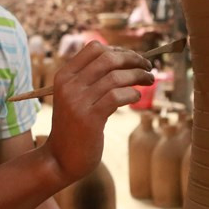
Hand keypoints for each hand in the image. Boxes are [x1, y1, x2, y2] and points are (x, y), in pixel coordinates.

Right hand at [44, 42, 153, 184]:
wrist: (59, 159)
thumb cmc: (73, 128)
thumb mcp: (73, 98)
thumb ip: (89, 80)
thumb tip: (122, 60)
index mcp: (64, 76)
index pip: (94, 48)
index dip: (118, 50)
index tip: (132, 58)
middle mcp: (69, 85)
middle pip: (108, 58)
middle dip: (133, 59)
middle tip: (148, 67)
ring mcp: (78, 102)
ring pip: (116, 77)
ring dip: (138, 76)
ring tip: (149, 80)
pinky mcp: (90, 119)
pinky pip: (117, 97)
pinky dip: (132, 94)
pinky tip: (136, 98)